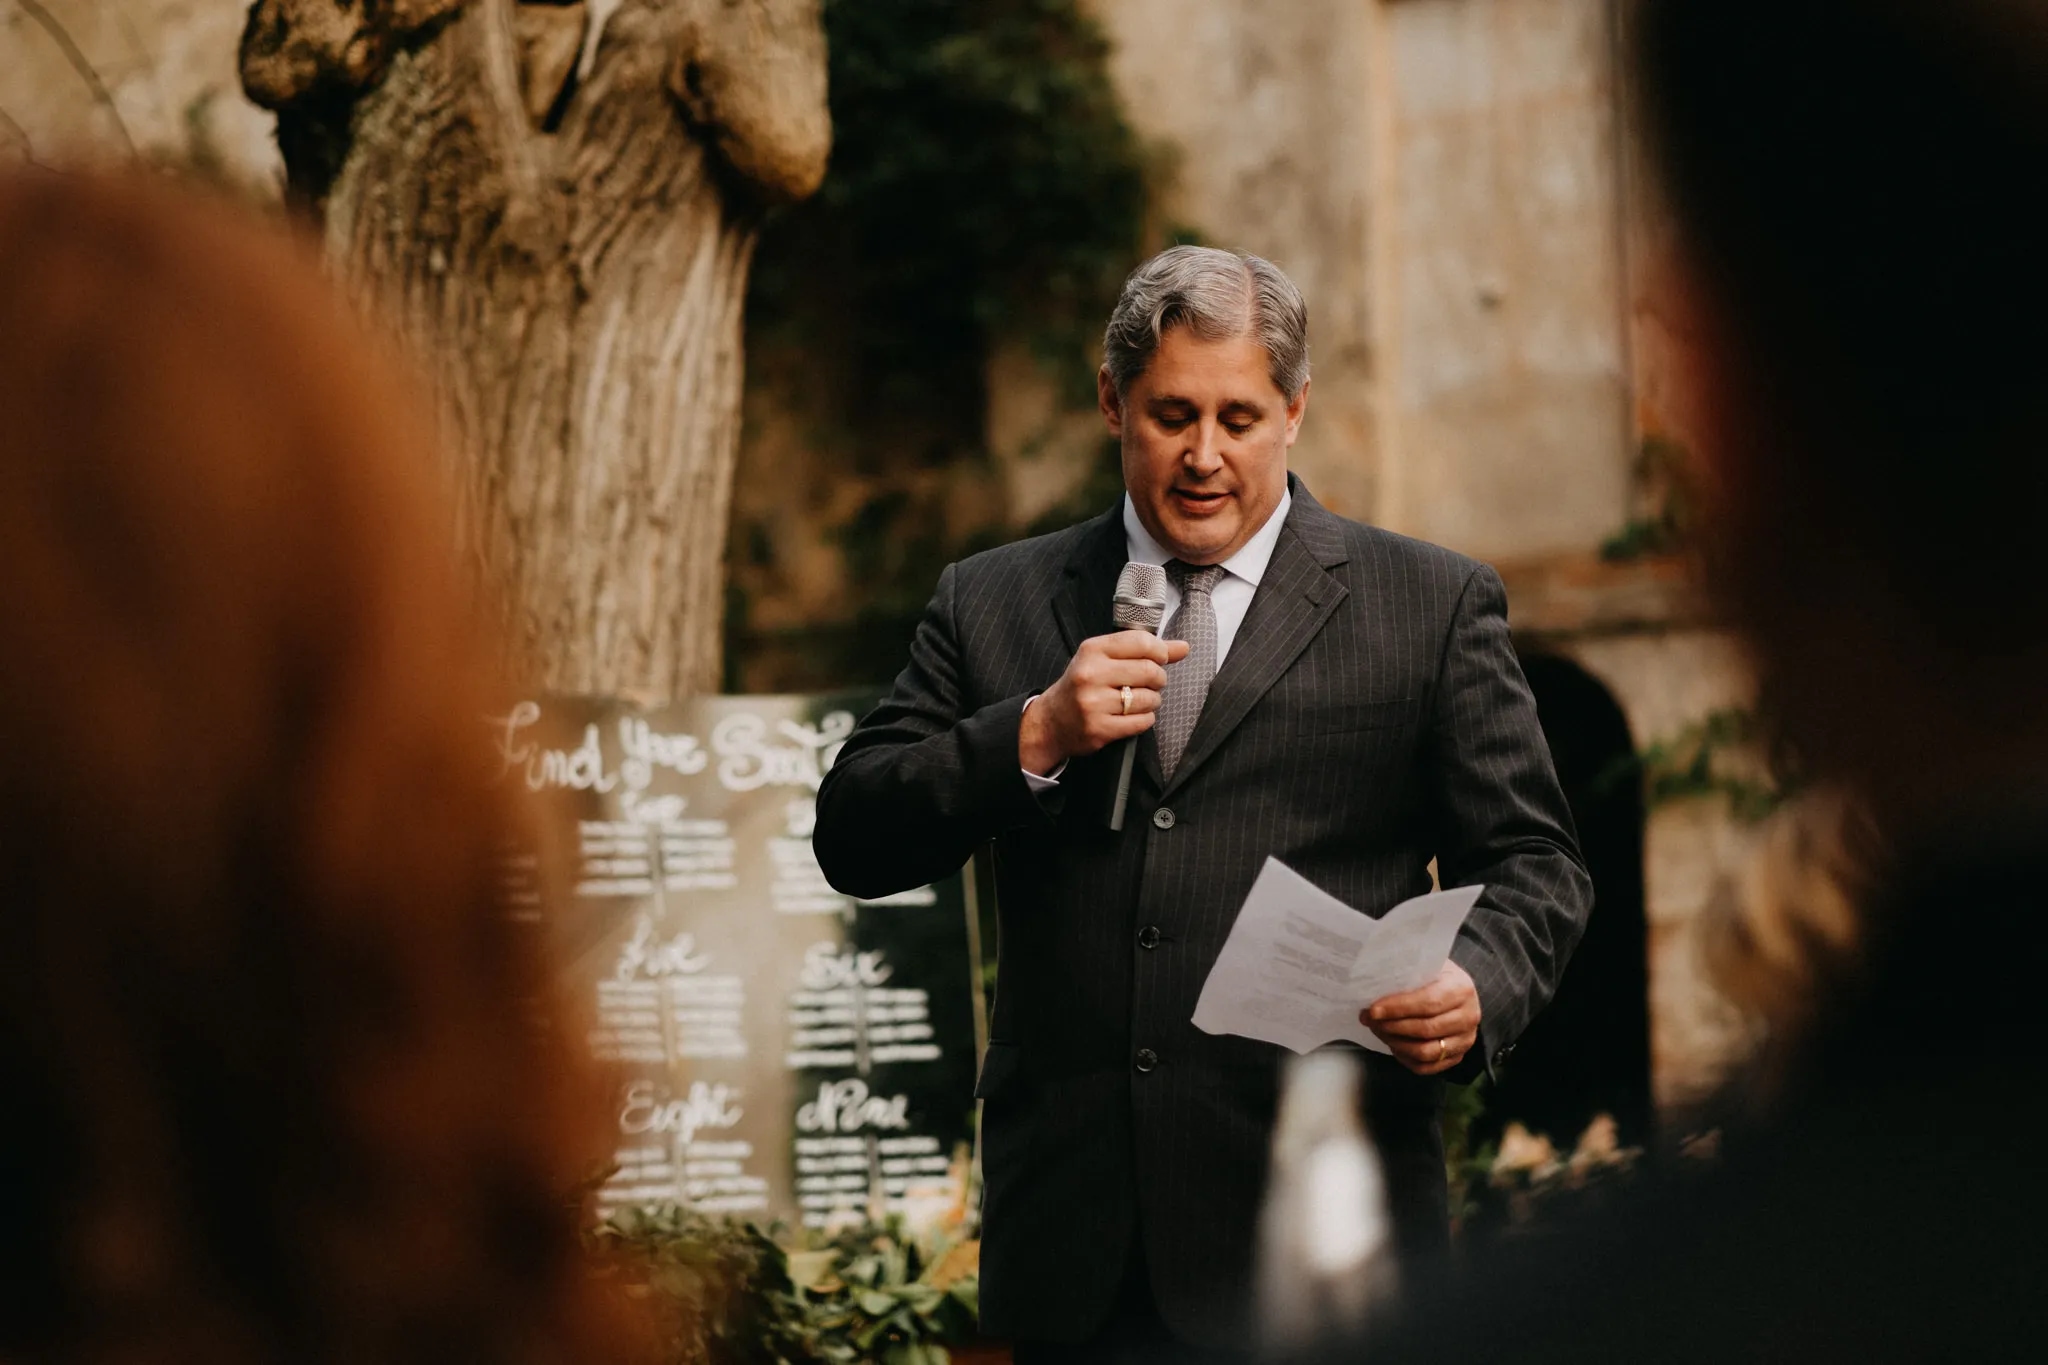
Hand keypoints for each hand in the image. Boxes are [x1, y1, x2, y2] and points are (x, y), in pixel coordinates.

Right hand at [1019, 631, 1190, 773]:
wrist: (1052, 721)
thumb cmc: (1083, 686)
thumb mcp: (1104, 659)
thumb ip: (1144, 651)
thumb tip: (1183, 647)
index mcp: (1092, 650)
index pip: (1142, 642)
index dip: (1160, 651)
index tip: (1159, 659)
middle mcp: (1091, 674)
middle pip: (1150, 671)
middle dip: (1158, 679)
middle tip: (1150, 684)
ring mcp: (1093, 703)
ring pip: (1149, 698)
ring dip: (1152, 701)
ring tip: (1138, 701)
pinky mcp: (1099, 728)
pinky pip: (1142, 721)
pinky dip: (1144, 719)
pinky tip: (1132, 716)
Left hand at [1362, 961, 1480, 1075]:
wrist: (1458, 990)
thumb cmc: (1436, 976)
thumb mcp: (1427, 966)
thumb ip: (1406, 975)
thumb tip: (1371, 988)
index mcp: (1461, 988)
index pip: (1429, 1002)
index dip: (1398, 1009)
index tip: (1373, 1010)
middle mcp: (1469, 1016)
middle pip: (1426, 1029)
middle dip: (1392, 1026)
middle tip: (1369, 1020)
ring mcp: (1466, 1039)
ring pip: (1426, 1052)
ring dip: (1396, 1044)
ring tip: (1379, 1031)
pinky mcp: (1458, 1056)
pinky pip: (1428, 1067)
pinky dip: (1406, 1058)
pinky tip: (1393, 1045)